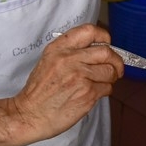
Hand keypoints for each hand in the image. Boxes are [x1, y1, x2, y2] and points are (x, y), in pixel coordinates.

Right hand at [10, 24, 123, 140]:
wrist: (30, 115)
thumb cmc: (39, 91)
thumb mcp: (48, 61)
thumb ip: (70, 51)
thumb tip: (96, 49)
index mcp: (59, 48)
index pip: (89, 31)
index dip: (103, 36)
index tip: (107, 43)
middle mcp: (70, 60)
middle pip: (106, 52)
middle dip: (116, 61)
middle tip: (115, 68)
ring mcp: (80, 77)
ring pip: (110, 71)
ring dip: (111, 78)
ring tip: (102, 82)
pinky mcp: (87, 94)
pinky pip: (107, 88)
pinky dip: (105, 91)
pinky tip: (94, 93)